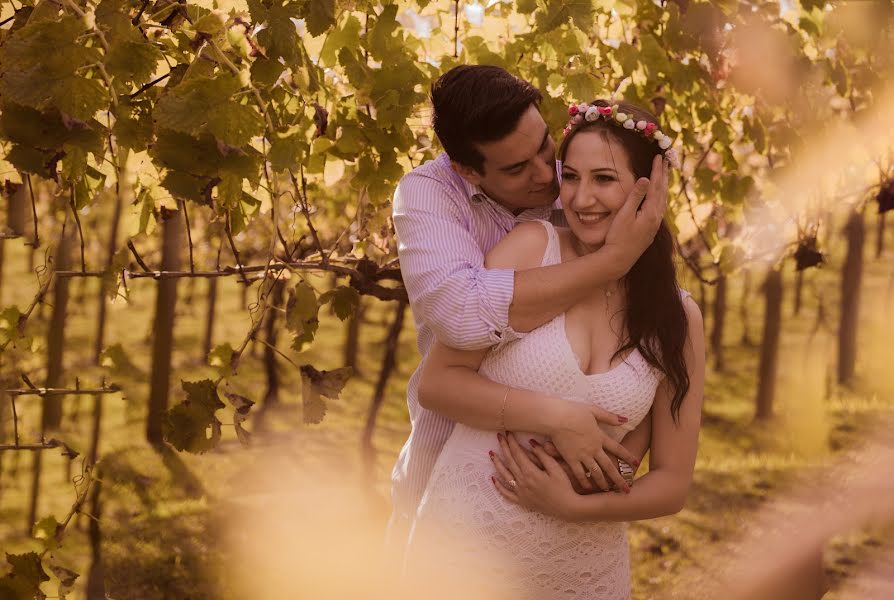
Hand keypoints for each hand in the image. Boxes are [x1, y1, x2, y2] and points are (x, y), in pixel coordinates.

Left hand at [490, 433, 580, 520]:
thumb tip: (531, 442)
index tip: (508, 432)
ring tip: (491, 453)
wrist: (567, 507)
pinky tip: (493, 478)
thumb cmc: (564, 486)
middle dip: (504, 447)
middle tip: (499, 436)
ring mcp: (521, 492)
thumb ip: (543, 455)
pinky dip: (498, 486)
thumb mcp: (556, 468)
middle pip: (510, 461)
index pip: (517, 453)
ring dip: (497, 463)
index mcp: (531, 473)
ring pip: (505, 475)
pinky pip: (506, 493)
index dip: (512, 442)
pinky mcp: (522, 501)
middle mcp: (523, 482)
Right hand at [550, 401, 638, 492]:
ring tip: (608, 491)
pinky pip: (579, 474)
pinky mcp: (570, 459)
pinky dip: (584, 482)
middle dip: (618, 478)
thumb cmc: (572, 411)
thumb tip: (625, 419)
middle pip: (609, 466)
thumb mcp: (593, 410)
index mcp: (599, 437)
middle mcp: (593, 449)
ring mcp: (582, 455)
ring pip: (596, 473)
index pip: (617, 448)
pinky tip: (588, 488)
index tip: (637, 464)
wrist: (556, 417)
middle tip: (626, 489)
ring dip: (603, 483)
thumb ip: (609, 416)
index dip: (628, 456)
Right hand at [603, 154, 667, 272]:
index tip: (659, 156)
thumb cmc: (618, 237)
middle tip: (666, 160)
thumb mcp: (624, 215)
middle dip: (663, 175)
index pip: (656, 186)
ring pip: (663, 200)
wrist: (619, 259)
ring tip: (665, 175)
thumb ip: (635, 196)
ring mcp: (654, 224)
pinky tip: (659, 198)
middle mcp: (656, 217)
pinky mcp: (651, 230)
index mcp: (651, 212)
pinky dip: (661, 197)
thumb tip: (645, 178)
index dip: (657, 170)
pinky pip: (660, 208)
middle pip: (662, 191)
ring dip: (664, 185)